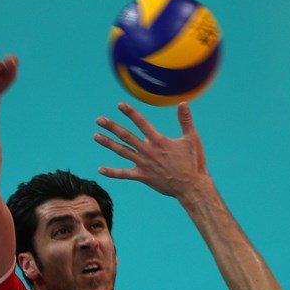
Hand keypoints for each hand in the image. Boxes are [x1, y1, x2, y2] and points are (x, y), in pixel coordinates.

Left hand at [94, 101, 208, 199]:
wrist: (191, 186)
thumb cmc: (193, 162)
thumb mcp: (192, 139)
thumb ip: (185, 120)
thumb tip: (183, 103)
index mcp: (159, 140)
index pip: (141, 123)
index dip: (130, 113)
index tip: (119, 105)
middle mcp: (148, 151)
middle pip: (126, 136)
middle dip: (112, 127)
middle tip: (99, 119)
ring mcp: (144, 164)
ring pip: (122, 151)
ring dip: (108, 143)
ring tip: (96, 136)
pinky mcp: (143, 177)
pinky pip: (124, 174)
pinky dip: (112, 172)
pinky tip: (100, 169)